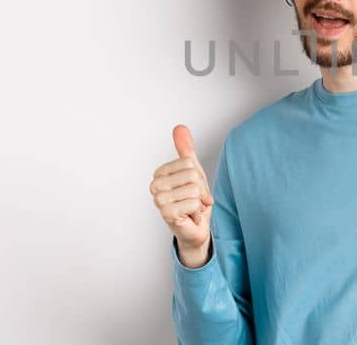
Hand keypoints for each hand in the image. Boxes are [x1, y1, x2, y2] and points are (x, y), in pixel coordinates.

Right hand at [152, 124, 213, 265]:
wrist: (195, 228)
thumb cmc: (191, 200)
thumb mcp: (192, 171)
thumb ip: (185, 150)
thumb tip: (179, 127)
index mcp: (159, 174)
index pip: (189, 162)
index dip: (199, 176)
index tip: (194, 187)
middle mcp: (155, 186)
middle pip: (192, 174)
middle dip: (201, 189)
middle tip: (194, 199)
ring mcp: (159, 201)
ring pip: (194, 188)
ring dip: (199, 201)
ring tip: (191, 207)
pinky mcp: (167, 214)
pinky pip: (194, 202)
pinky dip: (197, 210)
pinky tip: (189, 216)